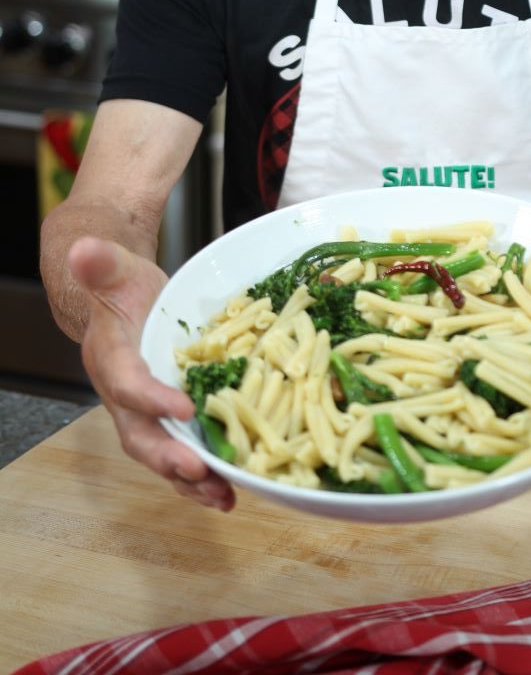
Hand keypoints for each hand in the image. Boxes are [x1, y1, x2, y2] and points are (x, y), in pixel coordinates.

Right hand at [69, 236, 235, 510]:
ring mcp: (145, 414)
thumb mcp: (114, 268)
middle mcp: (124, 396)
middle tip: (201, 471)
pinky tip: (231, 491)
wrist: (118, 304)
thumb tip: (83, 250)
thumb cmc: (120, 287)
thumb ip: (101, 263)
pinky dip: (202, 477)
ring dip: (191, 480)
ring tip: (224, 496)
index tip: (182, 407)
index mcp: (110, 358)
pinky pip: (182, 453)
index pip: (127, 383)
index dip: (150, 398)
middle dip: (169, 457)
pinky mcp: (167, 421)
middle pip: (141, 435)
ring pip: (163, 455)